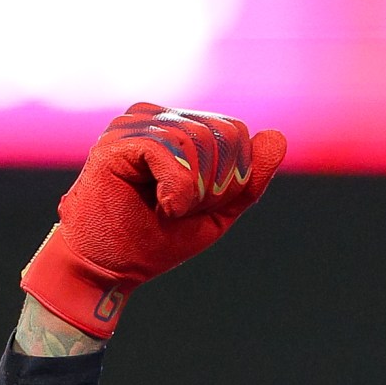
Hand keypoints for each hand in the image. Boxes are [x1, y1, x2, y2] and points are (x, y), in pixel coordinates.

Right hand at [20, 103, 286, 337]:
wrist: (107, 267)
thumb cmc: (155, 239)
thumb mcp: (217, 211)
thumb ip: (249, 178)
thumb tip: (278, 137)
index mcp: (178, 127)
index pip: (234, 132)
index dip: (231, 177)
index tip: (198, 206)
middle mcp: (155, 117)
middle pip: (223, 134)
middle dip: (214, 185)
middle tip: (181, 210)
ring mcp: (134, 125)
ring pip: (198, 142)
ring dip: (194, 192)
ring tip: (167, 209)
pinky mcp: (117, 141)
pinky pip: (170, 151)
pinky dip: (178, 189)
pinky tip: (163, 206)